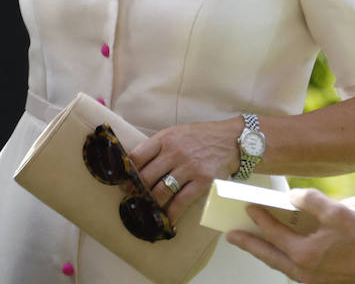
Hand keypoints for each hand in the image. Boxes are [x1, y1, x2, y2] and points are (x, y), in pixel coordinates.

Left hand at [126, 117, 241, 224]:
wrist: (231, 139)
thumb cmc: (201, 137)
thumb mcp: (177, 133)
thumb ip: (159, 147)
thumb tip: (138, 165)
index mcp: (165, 138)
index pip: (137, 156)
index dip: (127, 172)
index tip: (122, 182)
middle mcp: (175, 152)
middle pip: (146, 177)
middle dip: (136, 191)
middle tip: (131, 200)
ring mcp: (189, 168)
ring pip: (161, 191)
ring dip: (151, 204)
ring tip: (146, 210)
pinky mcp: (202, 181)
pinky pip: (181, 202)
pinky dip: (171, 214)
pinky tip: (166, 220)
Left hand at [227, 188, 354, 283]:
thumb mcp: (338, 212)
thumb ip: (311, 201)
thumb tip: (293, 197)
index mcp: (304, 254)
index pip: (274, 233)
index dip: (260, 218)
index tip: (248, 208)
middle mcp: (304, 272)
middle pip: (269, 256)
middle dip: (249, 244)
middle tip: (232, 237)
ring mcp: (312, 281)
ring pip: (281, 266)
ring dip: (267, 253)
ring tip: (255, 243)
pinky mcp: (322, 283)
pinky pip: (295, 271)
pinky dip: (285, 260)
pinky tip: (284, 252)